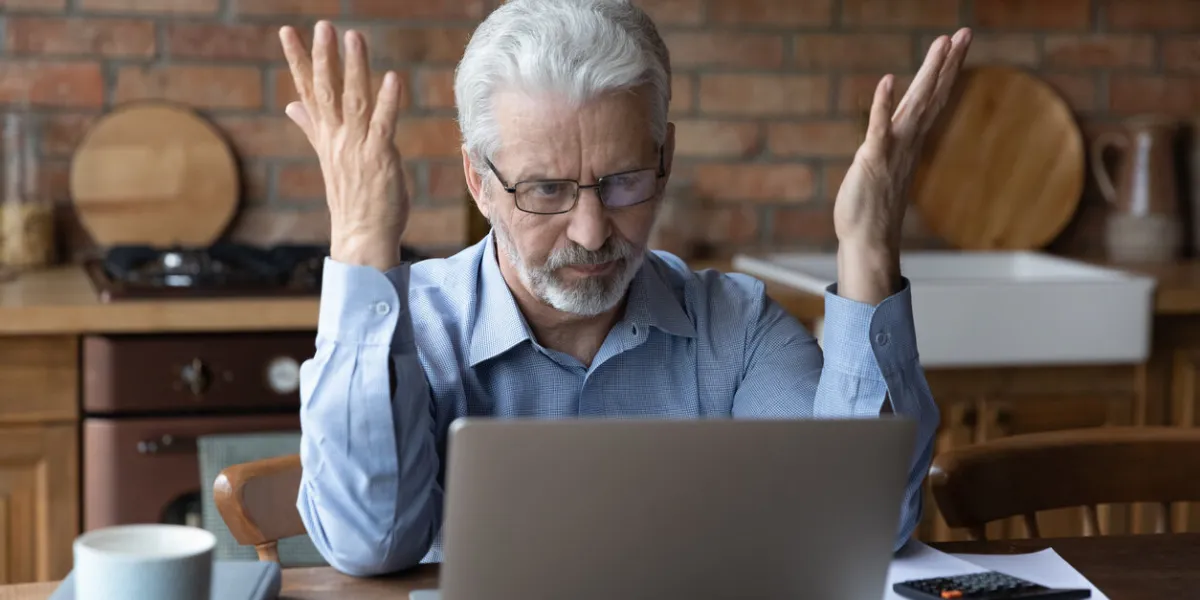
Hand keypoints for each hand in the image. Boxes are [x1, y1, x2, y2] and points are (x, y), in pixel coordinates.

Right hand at [279, 21, 407, 270]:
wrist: (361, 236)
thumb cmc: (352, 198)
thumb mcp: (329, 157)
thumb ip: (311, 127)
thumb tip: (292, 104)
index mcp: (326, 136)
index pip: (308, 91)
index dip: (298, 60)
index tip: (288, 32)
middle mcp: (337, 138)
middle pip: (327, 90)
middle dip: (322, 56)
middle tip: (322, 26)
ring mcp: (357, 147)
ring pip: (353, 100)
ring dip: (354, 68)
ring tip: (353, 37)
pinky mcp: (380, 158)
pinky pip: (383, 125)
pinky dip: (387, 101)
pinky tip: (392, 78)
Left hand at [831, 28, 971, 302]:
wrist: (867, 239)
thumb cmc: (872, 207)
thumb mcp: (884, 167)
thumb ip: (891, 146)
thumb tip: (896, 132)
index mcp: (909, 140)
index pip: (933, 98)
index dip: (946, 70)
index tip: (958, 42)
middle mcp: (907, 141)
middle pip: (931, 95)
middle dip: (947, 63)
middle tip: (963, 33)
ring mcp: (892, 149)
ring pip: (915, 105)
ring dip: (928, 74)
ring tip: (942, 44)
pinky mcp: (872, 159)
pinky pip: (879, 128)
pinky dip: (883, 105)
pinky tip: (886, 81)